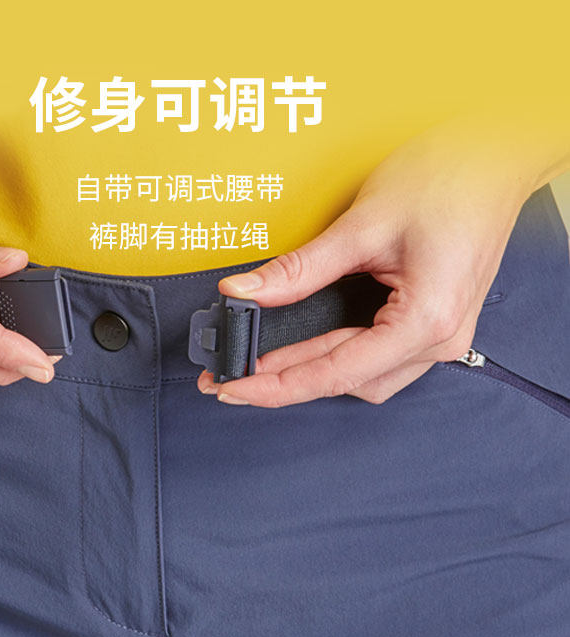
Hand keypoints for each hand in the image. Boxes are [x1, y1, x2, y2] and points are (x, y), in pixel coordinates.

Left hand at [197, 120, 552, 407]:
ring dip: (317, 370)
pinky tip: (309, 344)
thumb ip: (299, 269)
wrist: (497, 153)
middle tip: (236, 374)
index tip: (235, 388)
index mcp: (426, 320)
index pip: (336, 373)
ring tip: (266, 360)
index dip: (277, 386)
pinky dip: (341, 353)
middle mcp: (440, 339)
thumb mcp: (362, 224)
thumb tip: (246, 293)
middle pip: (350, 382)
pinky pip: (382, 356)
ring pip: (366, 377)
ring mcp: (443, 335)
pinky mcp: (437, 323)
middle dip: (290, 380)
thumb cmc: (453, 176)